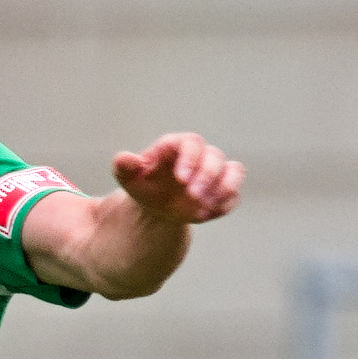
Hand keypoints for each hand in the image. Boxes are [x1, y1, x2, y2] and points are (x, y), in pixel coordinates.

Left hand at [111, 133, 242, 223]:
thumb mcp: (128, 178)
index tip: (180, 179)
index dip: (190, 159)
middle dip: (206, 177)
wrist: (157, 205)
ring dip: (222, 189)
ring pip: (234, 171)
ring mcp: (217, 172)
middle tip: (192, 196)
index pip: (191, 143)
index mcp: (177, 147)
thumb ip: (124, 167)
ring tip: (201, 207)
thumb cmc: (143, 185)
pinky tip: (204, 215)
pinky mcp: (224, 190)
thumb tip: (123, 159)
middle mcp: (201, 155)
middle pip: (215, 157)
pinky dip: (223, 205)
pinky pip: (234, 195)